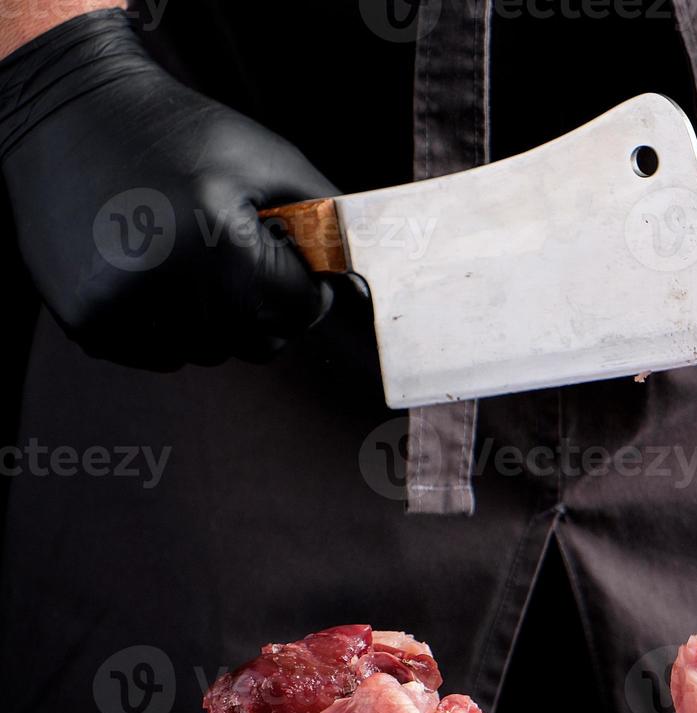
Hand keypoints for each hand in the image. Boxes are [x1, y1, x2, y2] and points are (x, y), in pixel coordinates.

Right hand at [0, 10, 337, 369]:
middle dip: (264, 304)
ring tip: (189, 254)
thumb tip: (366, 283)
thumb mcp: (270, 161)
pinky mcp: (89, 324)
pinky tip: (154, 272)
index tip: (287, 257)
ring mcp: (121, 309)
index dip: (305, 285)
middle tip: (234, 250)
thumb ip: (331, 222)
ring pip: (211, 353)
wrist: (70, 114)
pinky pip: (162, 355)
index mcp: (216, 243)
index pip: (299, 312)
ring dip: (217, 318)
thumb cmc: (181, 133)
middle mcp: (165, 284)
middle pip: (259, 342)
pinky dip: (171, 325)